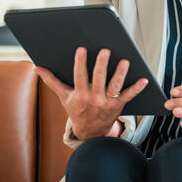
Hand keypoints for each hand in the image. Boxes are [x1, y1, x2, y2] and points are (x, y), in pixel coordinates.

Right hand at [34, 47, 148, 139]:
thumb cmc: (77, 110)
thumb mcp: (64, 97)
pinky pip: (129, 96)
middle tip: (105, 51)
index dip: (80, 63)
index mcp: (80, 95)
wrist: (91, 132)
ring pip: (115, 86)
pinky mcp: (119, 105)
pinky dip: (137, 88)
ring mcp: (108, 102)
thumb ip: (52, 81)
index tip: (81, 49)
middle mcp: (94, 99)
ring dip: (120, 74)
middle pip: (98, 79)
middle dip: (102, 65)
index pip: (79, 77)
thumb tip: (37, 68)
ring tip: (124, 62)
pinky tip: (144, 79)